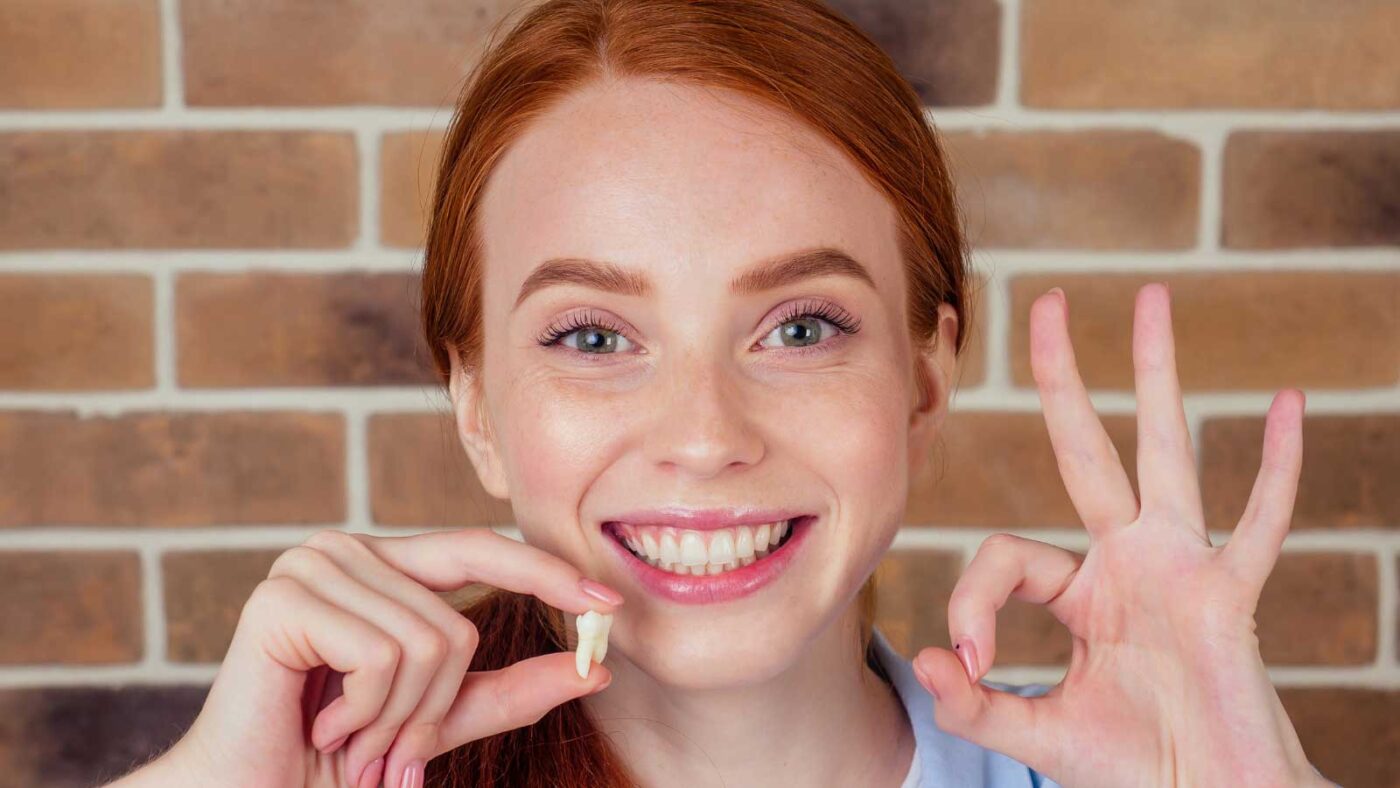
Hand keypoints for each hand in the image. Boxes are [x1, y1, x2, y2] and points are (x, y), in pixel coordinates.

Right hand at [109, 529, 621, 787]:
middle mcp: (347, 550)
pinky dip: (366, 712)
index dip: (546, 574)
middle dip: (433, 708)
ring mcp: (311, 565)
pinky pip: (382, 656)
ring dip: (395, 718)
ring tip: (348, 737)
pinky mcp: (283, 597)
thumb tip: (595, 668)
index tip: (609, 605)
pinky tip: (323, 725)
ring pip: (427, 643)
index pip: (481, 549)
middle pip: (458, 623)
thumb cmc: (336, 757)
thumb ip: (511, 691)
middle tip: (387, 750)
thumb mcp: (439, 720)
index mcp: (384, 565)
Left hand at [911, 283, 1330, 786]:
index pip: (1007, 556)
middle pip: (1088, 450)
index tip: (972, 665)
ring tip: (1154, 298)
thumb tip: (926, 661)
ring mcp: (1181, 569)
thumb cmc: (1134, 768)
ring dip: (1157, 377)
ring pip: (1167, 453)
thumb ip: (979, 704)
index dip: (973, 603)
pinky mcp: (1229, 598)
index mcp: (1081, 589)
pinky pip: (1258, 525)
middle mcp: (1128, 561)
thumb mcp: (1040, 734)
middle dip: (1063, 379)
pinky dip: (1275, 469)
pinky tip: (1289, 403)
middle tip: (1047, 301)